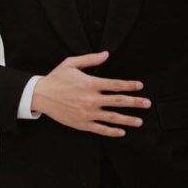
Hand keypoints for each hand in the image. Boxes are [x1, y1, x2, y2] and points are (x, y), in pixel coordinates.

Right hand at [32, 50, 150, 136]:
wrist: (40, 95)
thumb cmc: (56, 78)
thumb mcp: (71, 63)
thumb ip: (90, 59)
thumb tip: (106, 54)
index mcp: (90, 83)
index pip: (115, 85)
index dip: (129, 85)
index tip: (140, 86)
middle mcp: (91, 99)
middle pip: (118, 101)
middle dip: (135, 102)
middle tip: (147, 104)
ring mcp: (87, 113)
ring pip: (112, 117)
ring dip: (128, 119)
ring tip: (139, 121)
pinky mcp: (81, 123)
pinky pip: (100, 129)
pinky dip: (112, 131)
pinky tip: (121, 132)